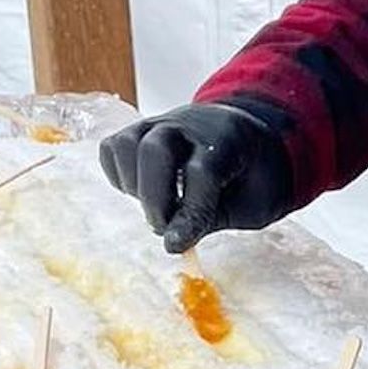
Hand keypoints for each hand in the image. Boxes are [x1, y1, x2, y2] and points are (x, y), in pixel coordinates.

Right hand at [99, 102, 292, 252]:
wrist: (251, 138)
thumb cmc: (253, 177)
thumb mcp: (254, 203)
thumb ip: (214, 217)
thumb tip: (173, 242)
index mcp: (230, 138)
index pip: (201, 172)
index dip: (188, 212)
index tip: (176, 245)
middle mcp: (191, 123)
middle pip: (155, 149)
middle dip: (154, 198)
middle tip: (164, 228)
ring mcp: (162, 122)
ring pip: (128, 144)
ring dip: (134, 186)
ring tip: (158, 209)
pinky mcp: (140, 130)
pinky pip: (113, 149)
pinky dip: (120, 176)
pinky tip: (143, 193)